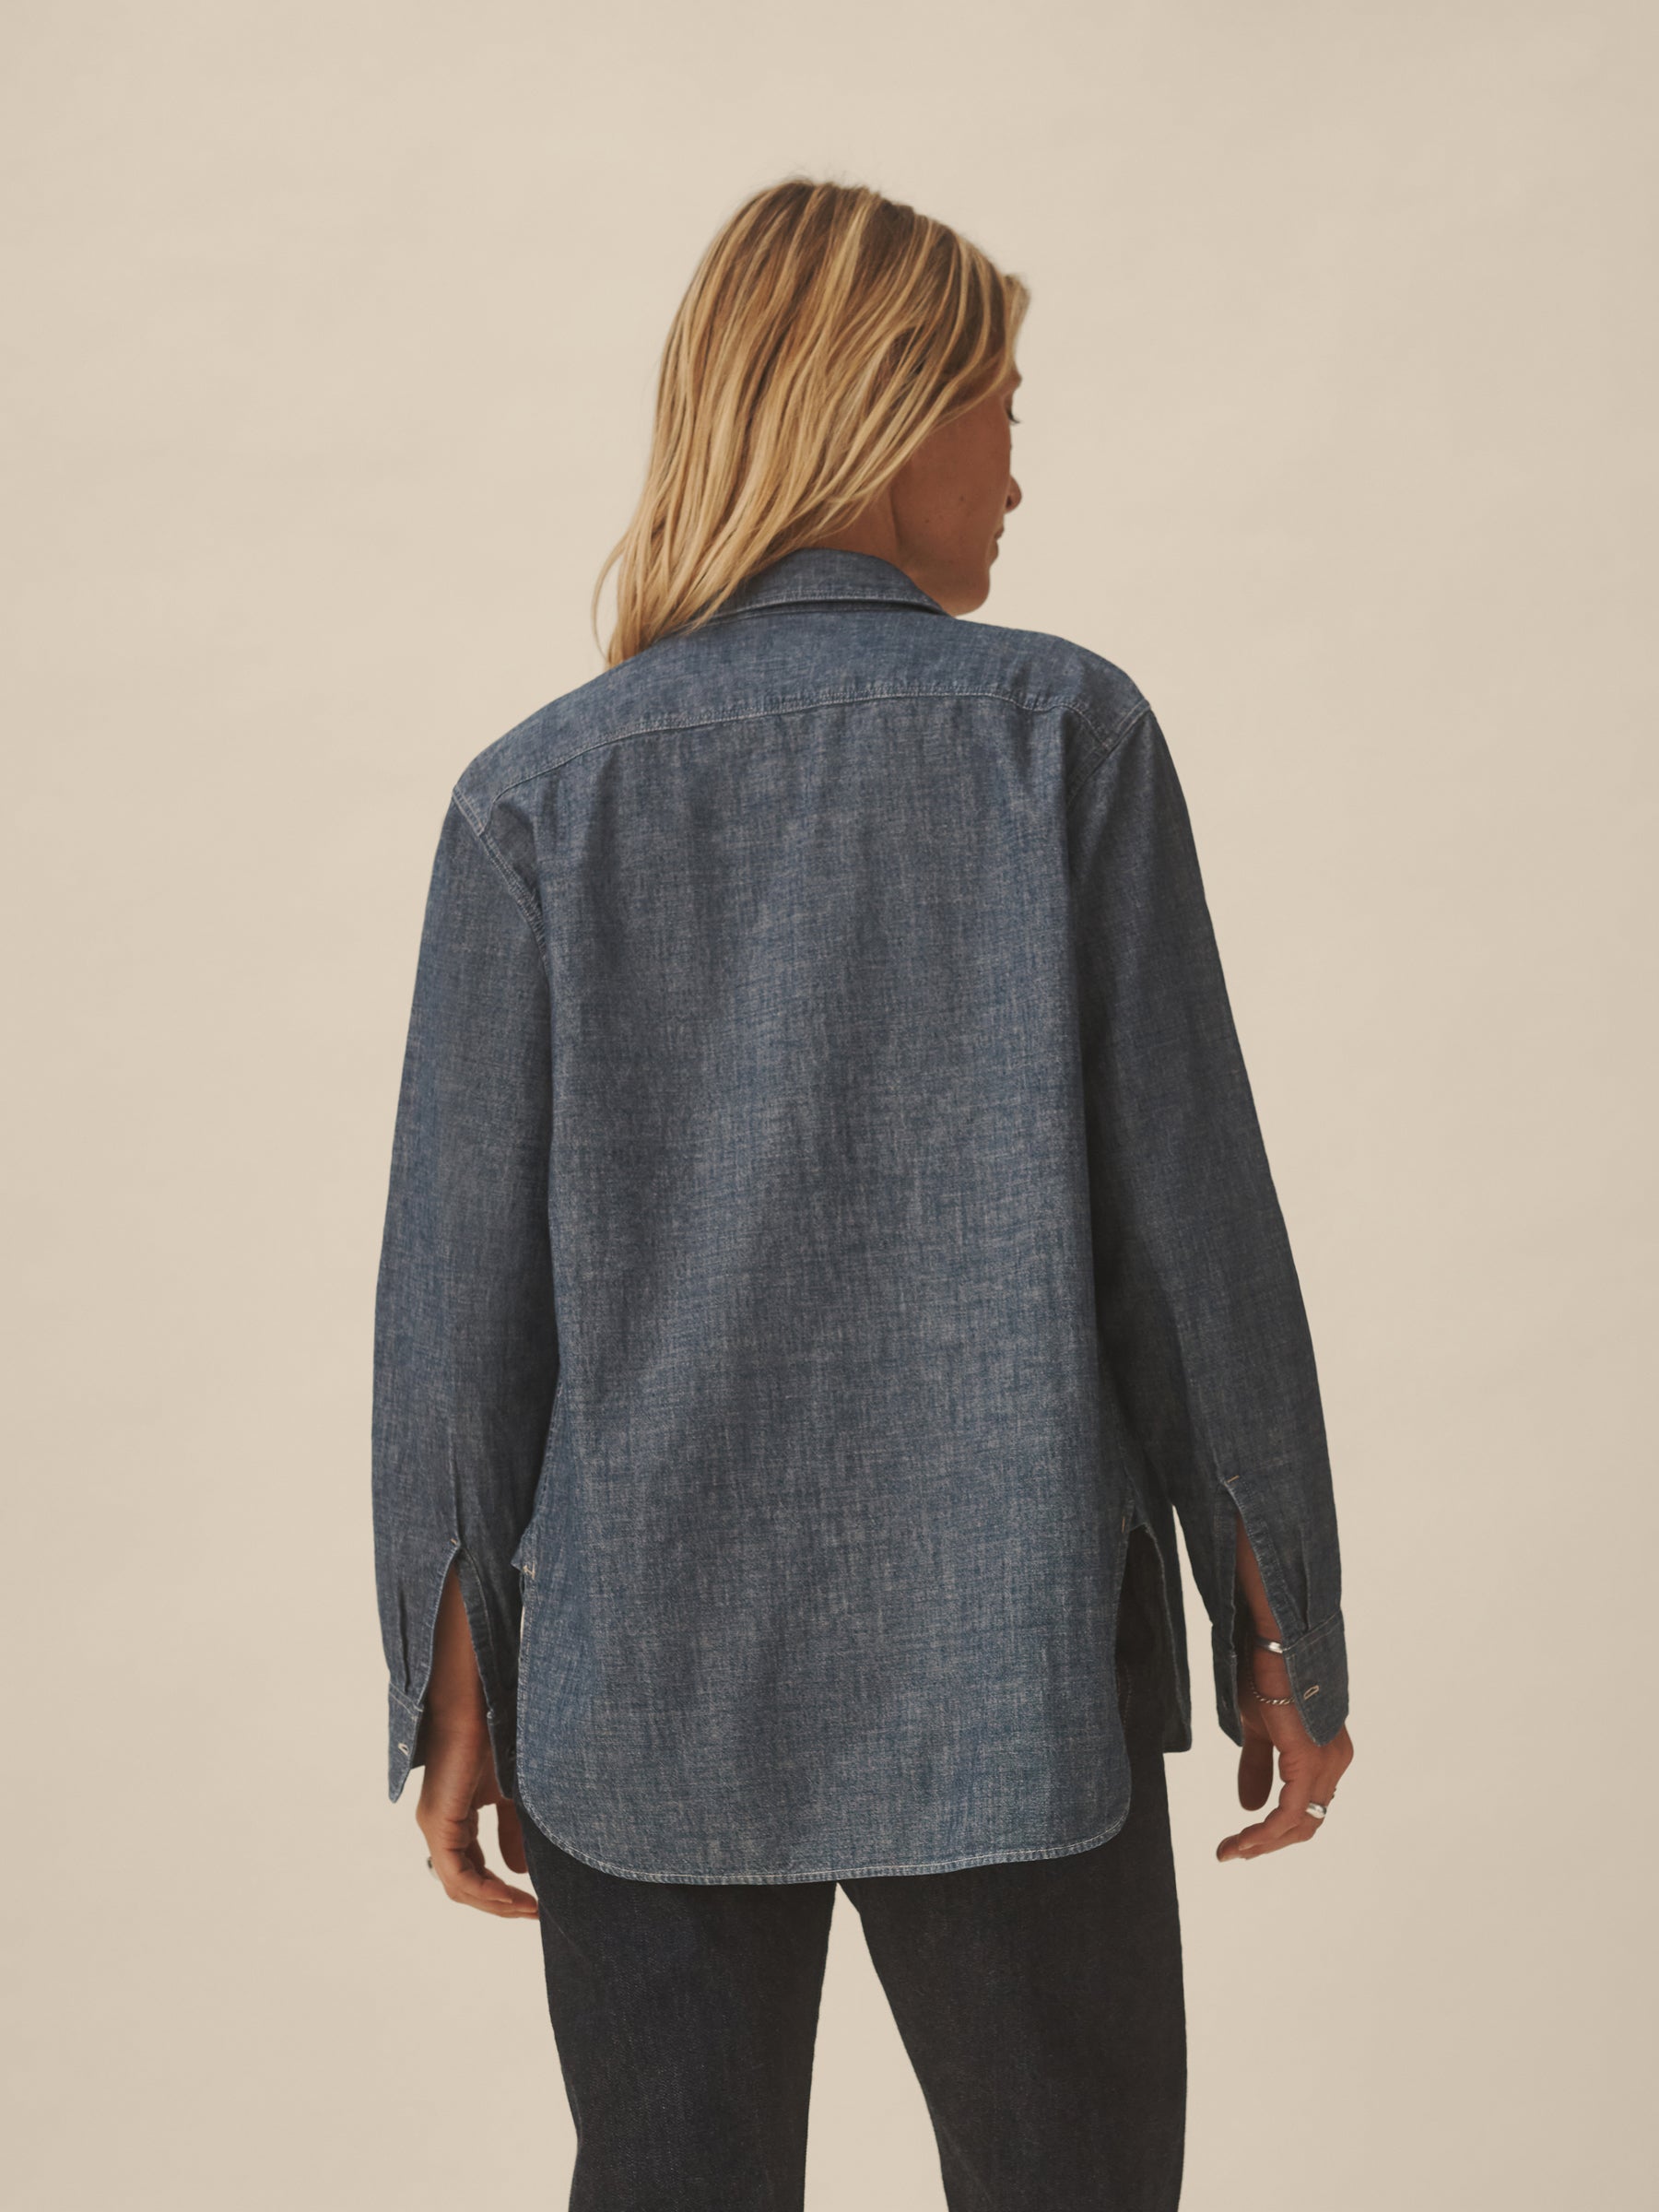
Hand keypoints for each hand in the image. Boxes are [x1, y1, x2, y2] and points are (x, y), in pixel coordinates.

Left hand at [415, 1705, 539, 1917]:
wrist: (477, 1703)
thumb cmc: (494, 1737)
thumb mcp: (511, 1795)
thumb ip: (512, 1831)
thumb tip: (519, 1872)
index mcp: (455, 1820)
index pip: (474, 1872)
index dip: (502, 1893)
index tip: (536, 1903)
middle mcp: (439, 1829)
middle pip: (465, 1886)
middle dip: (500, 1904)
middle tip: (534, 1913)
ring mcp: (435, 1827)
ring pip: (459, 1885)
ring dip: (495, 1903)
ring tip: (528, 1909)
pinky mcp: (438, 1823)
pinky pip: (457, 1874)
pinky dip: (484, 1889)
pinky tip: (511, 1894)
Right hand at [1216, 1649, 1353, 1863]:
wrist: (1273, 1641)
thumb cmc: (1267, 1673)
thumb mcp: (1258, 1729)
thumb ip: (1257, 1766)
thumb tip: (1249, 1806)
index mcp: (1325, 1753)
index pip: (1306, 1805)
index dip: (1276, 1829)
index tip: (1242, 1841)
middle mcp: (1335, 1762)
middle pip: (1307, 1822)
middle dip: (1270, 1843)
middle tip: (1235, 1851)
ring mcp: (1326, 1763)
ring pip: (1301, 1823)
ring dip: (1263, 1843)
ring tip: (1230, 1850)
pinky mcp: (1309, 1761)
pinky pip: (1290, 1813)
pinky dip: (1265, 1832)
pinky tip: (1242, 1841)